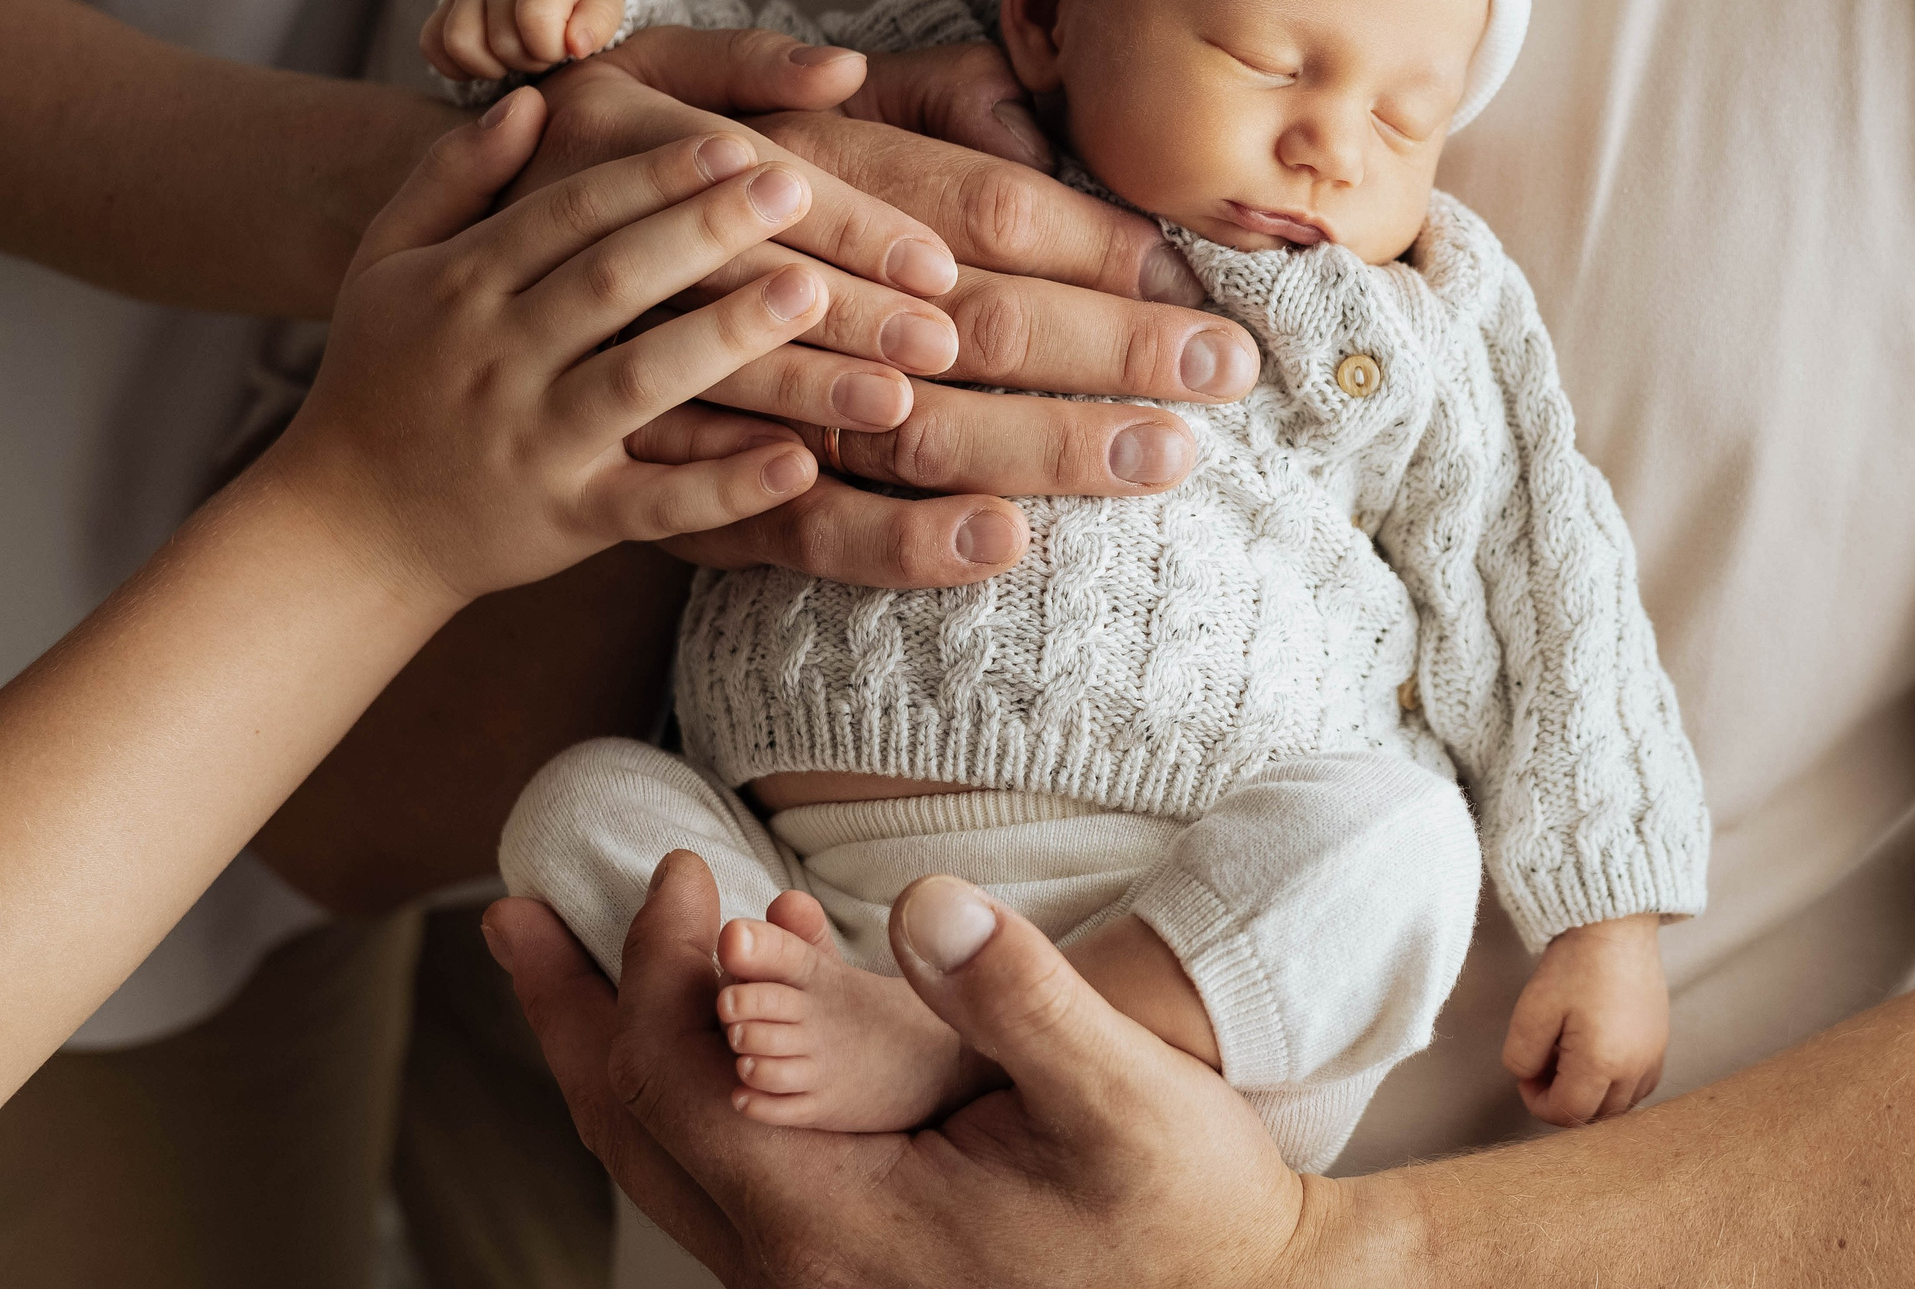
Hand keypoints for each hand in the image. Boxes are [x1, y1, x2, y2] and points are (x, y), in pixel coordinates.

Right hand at [259, 88, 829, 610]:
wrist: (344, 528)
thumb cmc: (381, 377)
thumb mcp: (388, 264)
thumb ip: (453, 176)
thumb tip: (532, 99)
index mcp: (458, 284)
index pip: (568, 212)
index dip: (654, 175)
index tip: (736, 143)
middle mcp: (495, 358)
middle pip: (613, 281)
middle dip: (706, 230)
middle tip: (796, 189)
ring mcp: (533, 443)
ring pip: (641, 380)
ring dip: (729, 335)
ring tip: (817, 292)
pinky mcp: (567, 520)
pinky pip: (655, 502)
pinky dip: (726, 484)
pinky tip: (799, 458)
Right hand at [422, 0, 627, 81]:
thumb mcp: (607, 4)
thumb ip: (600, 22)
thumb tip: (577, 44)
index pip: (535, 20)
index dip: (550, 49)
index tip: (563, 49)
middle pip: (501, 42)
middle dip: (528, 61)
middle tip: (543, 54)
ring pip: (459, 43)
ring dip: (490, 66)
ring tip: (515, 59)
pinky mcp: (444, 6)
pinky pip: (432, 44)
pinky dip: (457, 65)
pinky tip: (488, 62)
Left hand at [484, 855, 1347, 1288]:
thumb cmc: (1188, 1212)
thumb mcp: (1124, 1097)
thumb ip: (1019, 997)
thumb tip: (925, 902)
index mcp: (841, 1227)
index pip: (682, 1087)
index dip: (656, 972)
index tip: (686, 872)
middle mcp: (800, 1271)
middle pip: (634, 1132)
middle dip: (574, 1013)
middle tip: (520, 917)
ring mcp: (818, 1280)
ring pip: (663, 1162)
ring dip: (608, 1054)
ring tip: (565, 970)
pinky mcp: (848, 1269)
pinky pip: (717, 1175)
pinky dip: (677, 1093)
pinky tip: (698, 1033)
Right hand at [529, 29, 1262, 589]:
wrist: (414, 299)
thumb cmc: (582, 177)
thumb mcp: (664, 87)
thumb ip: (796, 83)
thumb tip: (919, 83)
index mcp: (775, 167)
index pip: (970, 205)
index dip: (1088, 242)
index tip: (1198, 279)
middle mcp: (745, 269)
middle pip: (959, 315)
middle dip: (1101, 346)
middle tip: (1222, 376)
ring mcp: (695, 385)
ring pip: (881, 420)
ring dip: (1016, 439)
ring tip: (1136, 460)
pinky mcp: (651, 487)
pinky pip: (767, 517)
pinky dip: (873, 532)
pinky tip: (983, 543)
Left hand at [1501, 915, 1668, 1125]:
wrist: (1616, 926)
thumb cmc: (1575, 963)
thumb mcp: (1532, 1010)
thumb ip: (1521, 1057)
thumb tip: (1528, 1078)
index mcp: (1601, 1063)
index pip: (1566, 1113)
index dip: (1537, 1102)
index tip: (1526, 1074)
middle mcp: (1635, 1068)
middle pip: (1595, 1115)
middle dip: (1563, 1100)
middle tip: (1544, 1065)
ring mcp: (1653, 1057)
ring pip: (1619, 1106)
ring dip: (1590, 1096)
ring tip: (1569, 1058)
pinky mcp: (1660, 1045)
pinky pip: (1639, 1087)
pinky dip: (1615, 1085)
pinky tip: (1597, 1057)